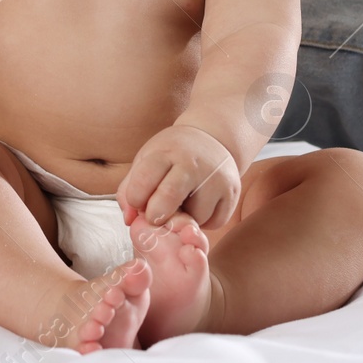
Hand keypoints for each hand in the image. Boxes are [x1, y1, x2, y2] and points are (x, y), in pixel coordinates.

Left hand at [117, 124, 240, 229]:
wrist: (213, 139)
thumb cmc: (172, 154)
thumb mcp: (147, 160)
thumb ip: (130, 189)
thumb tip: (129, 220)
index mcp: (167, 152)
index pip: (145, 179)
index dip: (136, 198)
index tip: (138, 202)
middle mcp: (193, 164)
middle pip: (169, 197)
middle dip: (156, 215)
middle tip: (155, 217)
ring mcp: (216, 178)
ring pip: (195, 216)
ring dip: (184, 220)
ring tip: (183, 205)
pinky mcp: (232, 193)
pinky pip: (215, 222)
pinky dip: (204, 222)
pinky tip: (200, 206)